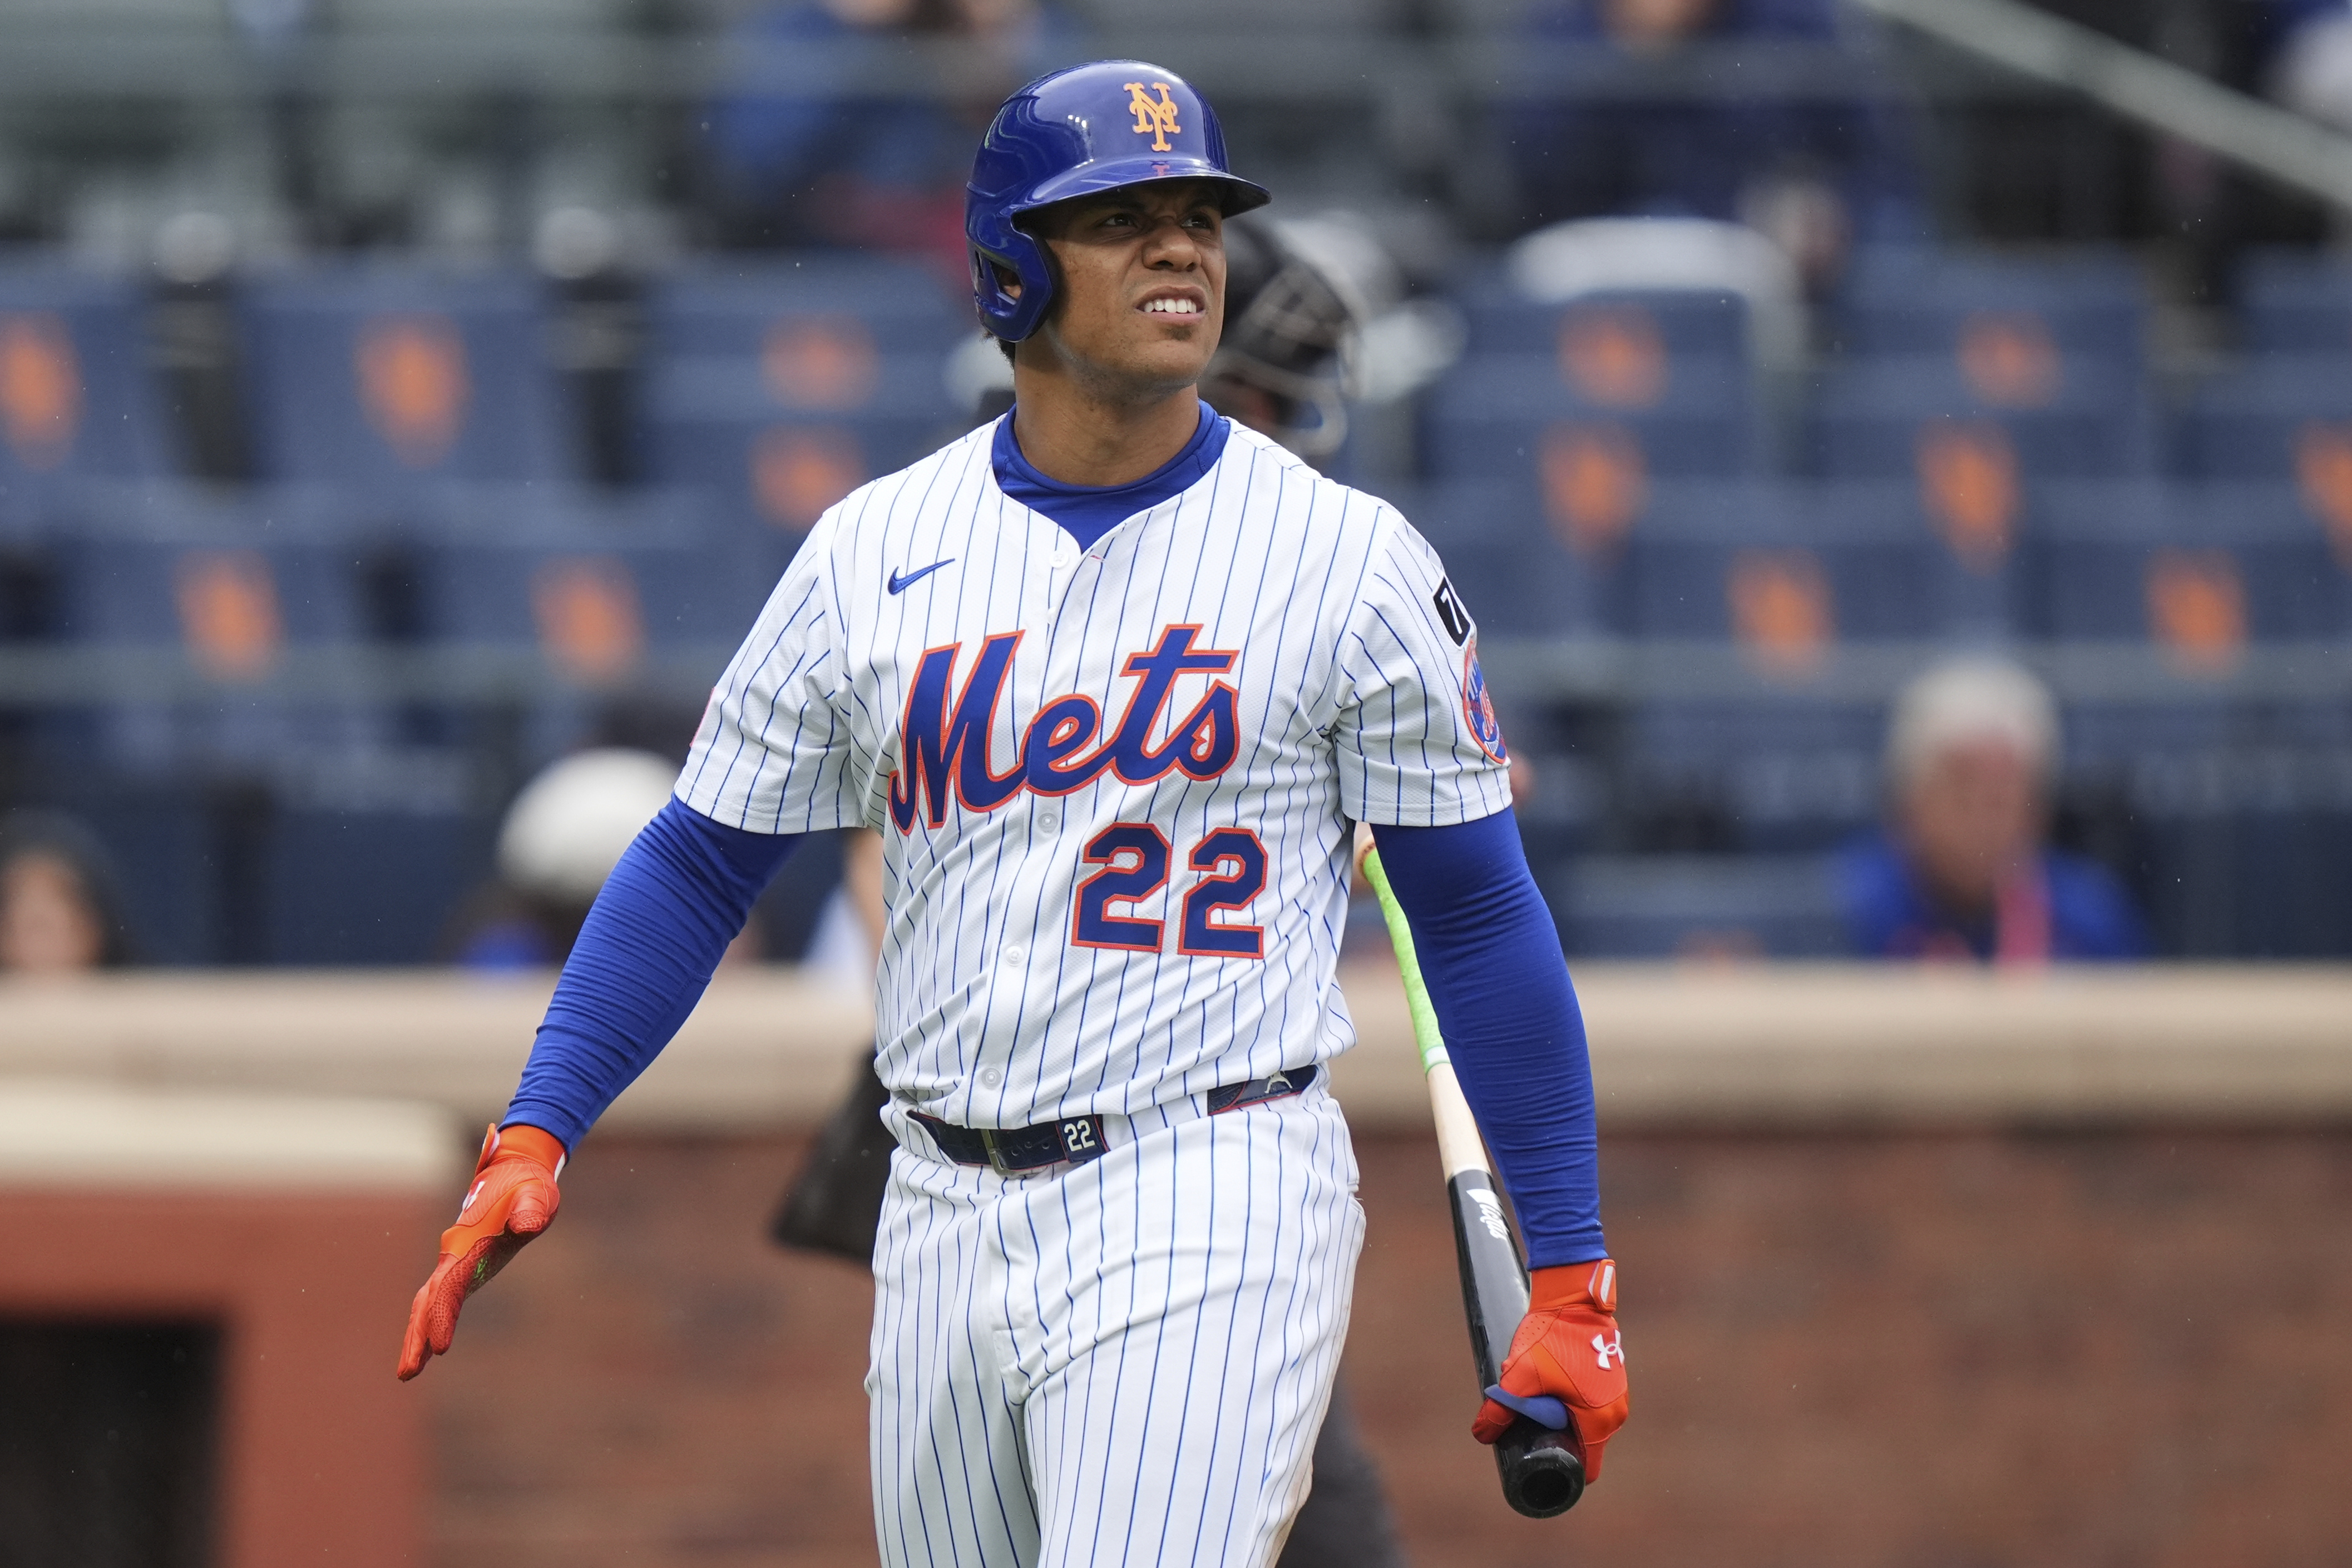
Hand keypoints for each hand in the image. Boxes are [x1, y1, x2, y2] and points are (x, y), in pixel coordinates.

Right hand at [397, 1123, 565, 1379]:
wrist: (515, 1174)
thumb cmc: (528, 1188)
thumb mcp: (535, 1197)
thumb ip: (529, 1211)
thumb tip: (526, 1226)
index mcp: (467, 1246)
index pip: (451, 1287)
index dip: (443, 1316)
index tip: (439, 1348)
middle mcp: (454, 1257)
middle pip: (429, 1301)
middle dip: (418, 1336)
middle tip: (407, 1374)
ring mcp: (455, 1263)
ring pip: (428, 1302)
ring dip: (418, 1334)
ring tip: (408, 1373)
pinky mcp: (462, 1268)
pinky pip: (441, 1299)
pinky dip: (431, 1321)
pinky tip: (429, 1350)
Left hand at [1472, 1258, 1627, 1480]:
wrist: (1572, 1294)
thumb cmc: (1552, 1335)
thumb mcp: (1520, 1376)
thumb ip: (1500, 1409)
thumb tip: (1482, 1434)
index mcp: (1600, 1421)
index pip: (1585, 1467)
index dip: (1560, 1467)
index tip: (1538, 1457)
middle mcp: (1616, 1412)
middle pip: (1583, 1444)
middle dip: (1557, 1439)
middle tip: (1529, 1424)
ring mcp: (1618, 1394)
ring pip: (1586, 1422)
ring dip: (1563, 1417)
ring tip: (1539, 1398)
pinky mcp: (1613, 1377)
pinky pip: (1591, 1403)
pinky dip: (1572, 1401)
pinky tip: (1552, 1384)